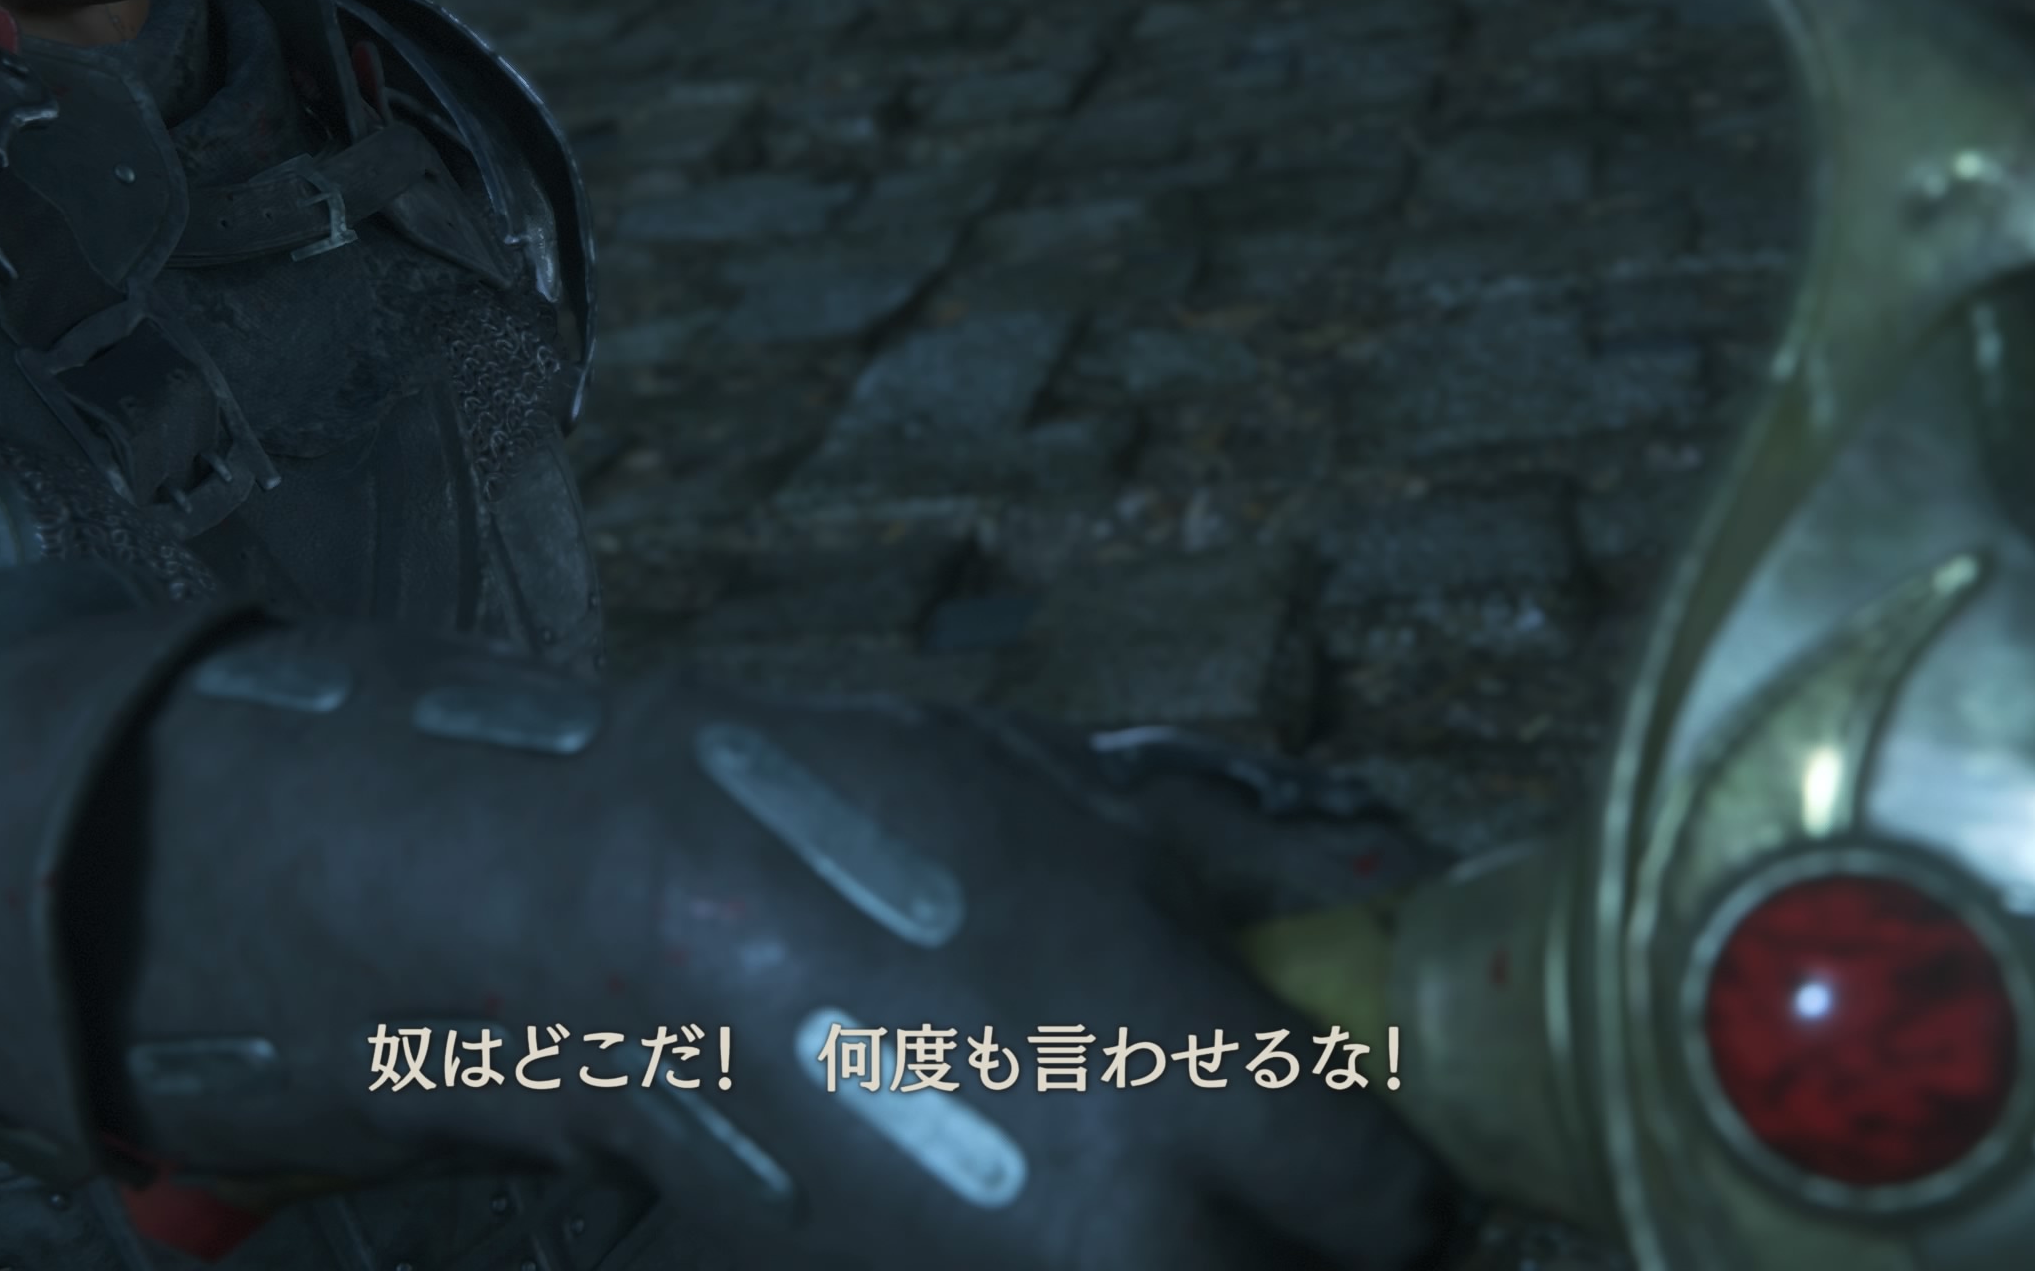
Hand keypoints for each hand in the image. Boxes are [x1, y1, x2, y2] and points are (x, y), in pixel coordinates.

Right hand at [110, 632, 1463, 1270]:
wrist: (633, 933)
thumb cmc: (867, 829)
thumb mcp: (1094, 809)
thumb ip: (1269, 882)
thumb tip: (1402, 907)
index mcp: (1192, 1091)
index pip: (1394, 1206)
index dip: (1402, 1160)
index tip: (1370, 1120)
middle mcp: (1129, 1238)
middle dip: (1327, 1243)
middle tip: (1292, 1172)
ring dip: (1207, 1255)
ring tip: (1150, 1174)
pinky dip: (1091, 1259)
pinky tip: (1046, 1187)